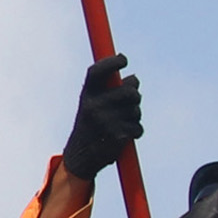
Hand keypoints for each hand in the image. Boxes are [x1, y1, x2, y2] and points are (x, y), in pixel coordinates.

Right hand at [61, 55, 141, 181]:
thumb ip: (111, 90)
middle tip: (132, 101)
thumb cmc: (91, 126)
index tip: (123, 59)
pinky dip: (136, 131)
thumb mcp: (92, 105)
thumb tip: (134, 79)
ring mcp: (105, 121)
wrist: (80, 158)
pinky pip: (138, 127)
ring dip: (134, 116)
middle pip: (128, 91)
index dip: (111, 62)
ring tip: (121, 123)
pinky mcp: (117, 135)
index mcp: (86, 96)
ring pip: (135, 110)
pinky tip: (124, 136)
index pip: (97, 72)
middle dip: (135, 95)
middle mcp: (93, 106)